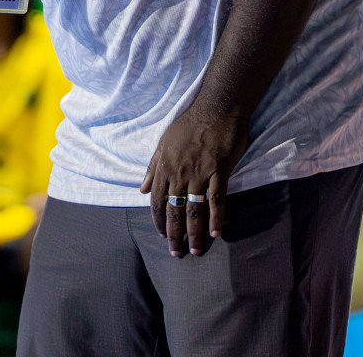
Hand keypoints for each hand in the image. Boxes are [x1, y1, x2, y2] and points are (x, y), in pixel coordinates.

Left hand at [140, 103, 249, 257]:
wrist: (215, 108)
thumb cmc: (188, 124)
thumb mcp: (163, 143)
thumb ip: (153, 168)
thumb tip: (142, 189)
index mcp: (165, 167)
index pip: (158, 202)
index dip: (159, 221)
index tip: (162, 236)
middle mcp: (180, 174)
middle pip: (174, 211)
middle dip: (174, 235)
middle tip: (177, 253)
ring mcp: (200, 174)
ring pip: (194, 210)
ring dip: (195, 233)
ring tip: (197, 250)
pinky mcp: (220, 172)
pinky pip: (217, 200)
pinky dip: (217, 217)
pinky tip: (217, 232)